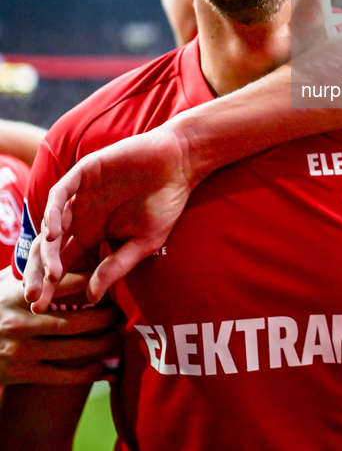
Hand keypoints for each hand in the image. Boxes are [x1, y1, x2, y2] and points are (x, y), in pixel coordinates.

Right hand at [0, 267, 119, 384]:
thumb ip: (33, 269)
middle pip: (74, 320)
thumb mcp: (6, 282)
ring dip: (101, 345)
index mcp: (19, 294)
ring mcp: (20, 351)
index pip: (63, 284)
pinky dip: (87, 374)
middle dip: (104, 318)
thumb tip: (64, 243)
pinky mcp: (20, 374)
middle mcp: (20, 322)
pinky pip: (60, 377)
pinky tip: (106, 367)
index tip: (114, 279)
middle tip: (123, 312)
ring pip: (72, 349)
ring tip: (119, 337)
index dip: (93, 282)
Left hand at [24, 124, 198, 311]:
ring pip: (51, 223)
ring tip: (51, 273)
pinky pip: (60, 193)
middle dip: (39, 272)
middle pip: (50, 247)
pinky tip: (54, 234)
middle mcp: (82, 214)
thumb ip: (116, 266)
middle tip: (34, 298)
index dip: (49, 284)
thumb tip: (91, 297)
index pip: (63, 260)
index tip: (42, 307)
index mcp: (94, 232)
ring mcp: (81, 193)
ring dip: (46, 250)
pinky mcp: (84, 172)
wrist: (179, 163)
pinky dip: (53, 213)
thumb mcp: (143, 243)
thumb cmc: (166, 202)